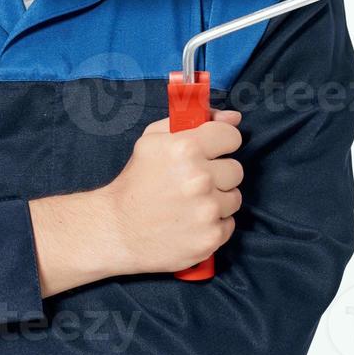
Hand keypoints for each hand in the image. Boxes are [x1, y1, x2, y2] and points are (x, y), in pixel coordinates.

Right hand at [100, 108, 244, 273]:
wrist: (117, 229)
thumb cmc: (136, 181)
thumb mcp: (153, 139)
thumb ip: (193, 120)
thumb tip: (233, 117)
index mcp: (186, 148)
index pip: (232, 137)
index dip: (221, 144)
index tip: (211, 152)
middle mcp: (199, 178)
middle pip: (236, 169)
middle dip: (218, 174)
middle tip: (193, 182)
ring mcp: (207, 210)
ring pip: (234, 197)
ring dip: (217, 200)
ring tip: (191, 203)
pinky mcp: (211, 237)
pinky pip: (229, 223)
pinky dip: (214, 224)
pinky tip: (191, 222)